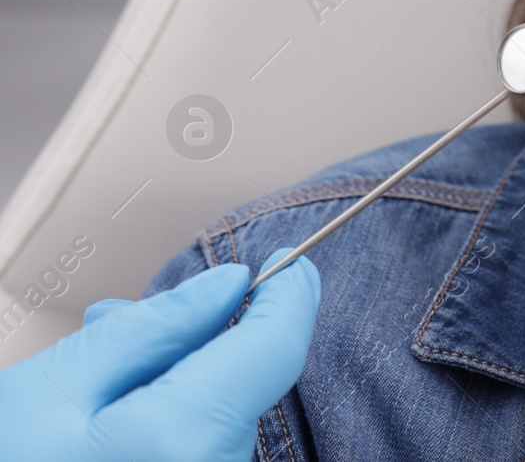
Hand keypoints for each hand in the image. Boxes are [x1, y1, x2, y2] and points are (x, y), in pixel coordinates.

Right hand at [0, 249, 319, 461]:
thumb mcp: (55, 388)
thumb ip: (152, 330)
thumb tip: (229, 285)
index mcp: (183, 441)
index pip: (274, 350)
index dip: (288, 296)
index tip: (287, 263)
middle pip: (244, 386)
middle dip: (199, 344)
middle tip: (115, 323)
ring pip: (224, 422)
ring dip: (180, 390)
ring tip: (94, 388)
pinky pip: (207, 455)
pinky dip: (175, 430)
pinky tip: (115, 424)